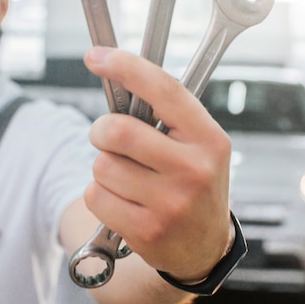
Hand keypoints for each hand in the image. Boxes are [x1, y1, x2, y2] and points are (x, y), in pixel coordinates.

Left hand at [83, 46, 232, 281]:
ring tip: (128, 180)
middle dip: (100, 131)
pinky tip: (124, 202)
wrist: (204, 247)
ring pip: (102, 166)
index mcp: (209, 138)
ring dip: (104, 168)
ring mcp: (172, 203)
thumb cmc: (195, 185)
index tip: (97, 56)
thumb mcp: (199, 146)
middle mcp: (195, 169)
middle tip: (107, 137)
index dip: (127, 67)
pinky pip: (95, 196)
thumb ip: (166, 115)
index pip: (164, 90)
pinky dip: (99, 195)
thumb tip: (116, 73)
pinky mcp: (147, 230)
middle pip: (118, 131)